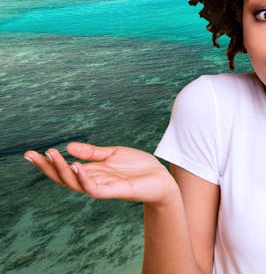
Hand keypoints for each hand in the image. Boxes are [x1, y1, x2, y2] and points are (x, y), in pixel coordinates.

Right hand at [24, 142, 177, 204]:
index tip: (31, 153)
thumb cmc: (139, 168)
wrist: (161, 179)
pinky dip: (83, 178)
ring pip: (75, 183)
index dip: (48, 162)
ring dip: (62, 170)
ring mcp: (102, 187)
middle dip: (46, 167)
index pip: (64, 169)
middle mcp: (93, 181)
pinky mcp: (114, 191)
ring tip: (53, 156)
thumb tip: (68, 147)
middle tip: (31, 155)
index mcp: (92, 172)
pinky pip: (94, 188)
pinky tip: (76, 166)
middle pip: (63, 177)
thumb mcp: (113, 154)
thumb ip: (92, 152)